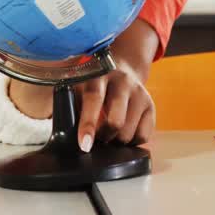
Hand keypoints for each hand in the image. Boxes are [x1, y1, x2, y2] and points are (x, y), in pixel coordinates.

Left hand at [75, 19, 156, 150]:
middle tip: (97, 137)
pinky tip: (122, 132)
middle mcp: (122, 81)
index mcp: (98, 75)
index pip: (94, 99)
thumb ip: (70, 107)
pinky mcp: (150, 105)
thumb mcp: (79, 88)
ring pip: (129, 133)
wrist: (122, 69)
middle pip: (116, 121)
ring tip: (108, 134)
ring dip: (116, 141)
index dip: (88, 124)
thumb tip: (64, 136)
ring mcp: (139, 93)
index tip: (85, 145)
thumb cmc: (92, 85)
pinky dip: (131, 142)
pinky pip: (143, 136)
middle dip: (104, 137)